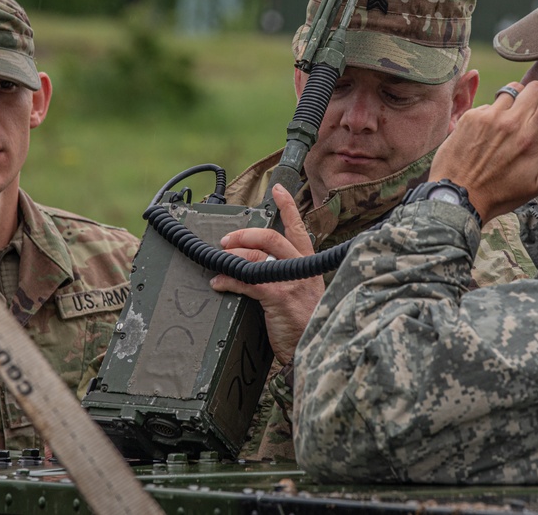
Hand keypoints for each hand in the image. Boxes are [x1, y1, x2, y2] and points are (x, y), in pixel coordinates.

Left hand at [210, 184, 323, 364]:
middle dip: (246, 234)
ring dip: (234, 256)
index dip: (288, 206)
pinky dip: (228, 280)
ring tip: (220, 260)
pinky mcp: (278, 296)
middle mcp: (301, 268)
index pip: (299, 228)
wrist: (318, 348)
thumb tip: (255, 265)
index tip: (278, 189)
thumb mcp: (304, 292)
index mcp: (308, 264)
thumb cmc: (309, 324)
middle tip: (228, 239)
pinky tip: (219, 282)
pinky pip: (247, 281)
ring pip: (257, 256)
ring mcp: (290, 281)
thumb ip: (287, 275)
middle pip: (272, 237)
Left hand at [431, 67, 537, 222]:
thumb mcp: (537, 183)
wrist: (458, 197)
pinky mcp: (470, 117)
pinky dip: (496, 111)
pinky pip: (490, 103)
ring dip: (518, 100)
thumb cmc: (499, 193)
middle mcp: (509, 122)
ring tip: (513, 121)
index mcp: (530, 138)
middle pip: (534, 87)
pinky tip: (492, 131)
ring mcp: (488, 117)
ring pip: (511, 91)